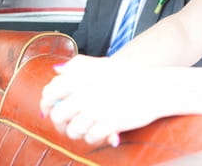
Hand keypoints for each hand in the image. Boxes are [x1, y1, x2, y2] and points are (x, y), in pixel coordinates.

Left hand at [40, 55, 159, 146]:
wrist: (154, 87)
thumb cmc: (128, 75)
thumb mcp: (101, 63)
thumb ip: (78, 65)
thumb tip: (57, 71)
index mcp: (80, 76)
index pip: (50, 92)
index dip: (46, 103)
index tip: (49, 109)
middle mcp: (85, 92)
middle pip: (57, 115)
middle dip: (60, 122)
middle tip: (67, 124)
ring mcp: (96, 109)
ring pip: (72, 130)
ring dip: (77, 132)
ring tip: (86, 128)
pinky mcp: (108, 124)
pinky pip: (90, 138)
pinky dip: (93, 138)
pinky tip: (100, 132)